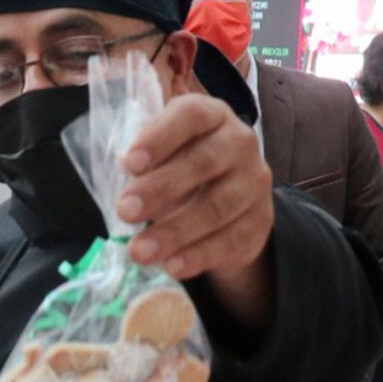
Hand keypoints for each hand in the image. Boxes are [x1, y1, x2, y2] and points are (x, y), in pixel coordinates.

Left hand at [117, 92, 274, 283]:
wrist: (231, 200)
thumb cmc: (183, 167)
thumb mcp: (164, 154)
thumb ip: (145, 163)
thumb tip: (122, 192)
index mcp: (211, 116)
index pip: (190, 115)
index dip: (160, 137)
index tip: (129, 163)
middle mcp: (239, 143)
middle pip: (203, 163)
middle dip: (160, 188)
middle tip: (125, 211)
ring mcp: (254, 183)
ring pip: (217, 207)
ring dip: (174, 231)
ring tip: (139, 251)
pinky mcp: (260, 221)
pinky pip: (230, 240)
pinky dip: (198, 256)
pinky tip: (172, 266)